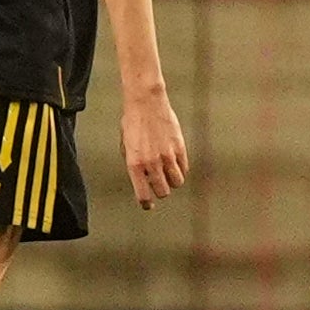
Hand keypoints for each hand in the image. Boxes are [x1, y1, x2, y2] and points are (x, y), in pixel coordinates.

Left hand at [120, 86, 188, 208]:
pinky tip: (174, 164)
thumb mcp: (126, 145)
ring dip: (172, 182)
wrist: (146, 104)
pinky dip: (180, 170)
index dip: (146, 203)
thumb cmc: (133, 123)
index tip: (147, 206)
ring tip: (167, 174)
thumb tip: (142, 180)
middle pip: (163, 192)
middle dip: (160, 191)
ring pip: (177, 183)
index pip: (143, 194)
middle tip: (158, 185)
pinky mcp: (180, 149)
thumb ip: (134, 164)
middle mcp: (151, 163)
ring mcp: (168, 157)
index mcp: (134, 163)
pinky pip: (184, 169)